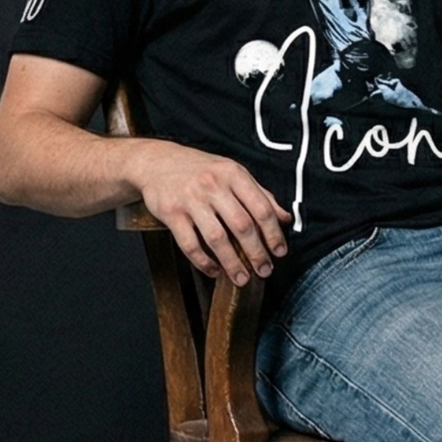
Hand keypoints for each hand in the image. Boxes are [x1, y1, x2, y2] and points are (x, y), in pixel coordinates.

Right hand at [138, 144, 291, 285]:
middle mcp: (213, 185)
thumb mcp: (232, 173)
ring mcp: (191, 199)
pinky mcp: (171, 213)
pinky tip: (214, 270)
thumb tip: (285, 218)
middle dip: (256, 253)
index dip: (273, 234)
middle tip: (265, 271)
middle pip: (242, 226)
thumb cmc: (200, 169)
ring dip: (232, 263)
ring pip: (217, 238)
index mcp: (233, 174)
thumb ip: (260, 194)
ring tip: (242, 278)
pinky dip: (204, 261)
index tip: (280, 252)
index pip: (261, 208)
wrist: (156, 162)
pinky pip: (190, 244)